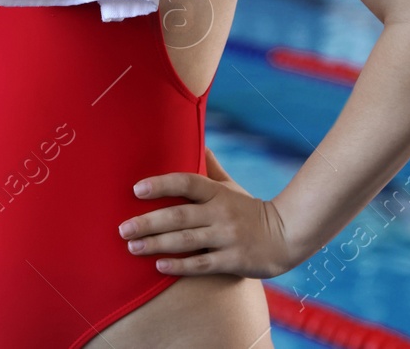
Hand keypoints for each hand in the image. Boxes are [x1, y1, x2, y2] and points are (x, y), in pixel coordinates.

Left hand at [119, 146, 293, 279]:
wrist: (287, 236)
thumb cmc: (251, 210)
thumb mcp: (232, 187)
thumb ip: (211, 169)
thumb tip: (198, 142)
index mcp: (218, 192)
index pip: (186, 182)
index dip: (161, 184)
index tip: (136, 190)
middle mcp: (220, 213)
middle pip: (179, 215)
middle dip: (148, 221)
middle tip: (122, 228)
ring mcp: (227, 237)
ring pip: (186, 241)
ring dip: (156, 244)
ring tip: (132, 247)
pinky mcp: (233, 260)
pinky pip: (202, 264)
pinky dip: (180, 266)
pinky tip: (159, 266)